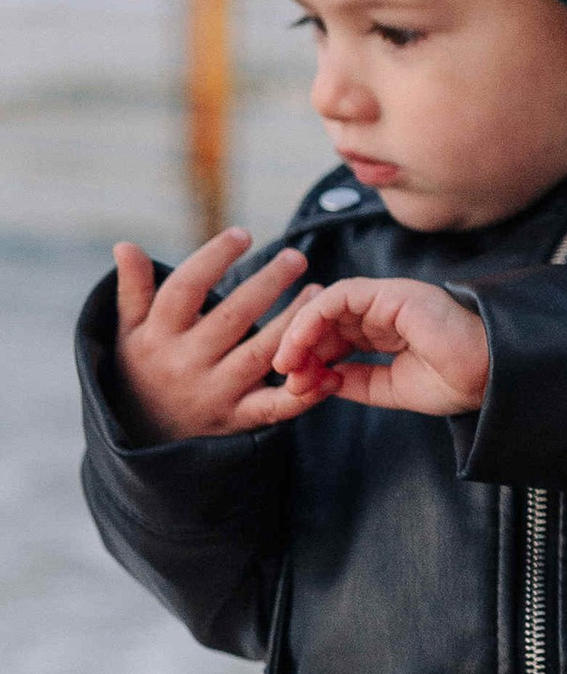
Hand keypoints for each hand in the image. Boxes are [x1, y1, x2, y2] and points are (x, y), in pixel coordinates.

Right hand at [111, 230, 318, 440]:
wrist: (141, 440)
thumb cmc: (141, 370)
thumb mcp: (128, 331)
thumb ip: (133, 288)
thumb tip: (125, 244)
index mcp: (158, 336)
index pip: (186, 288)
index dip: (214, 257)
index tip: (243, 233)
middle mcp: (186, 364)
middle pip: (232, 317)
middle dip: (268, 284)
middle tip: (297, 257)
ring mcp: (214, 393)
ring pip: (261, 354)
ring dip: (293, 322)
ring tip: (317, 292)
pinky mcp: (238, 420)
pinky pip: (276, 407)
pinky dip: (306, 394)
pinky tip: (334, 371)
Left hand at [269, 278, 491, 418]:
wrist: (488, 375)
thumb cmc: (454, 382)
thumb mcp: (390, 389)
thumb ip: (357, 381)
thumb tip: (321, 378)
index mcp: (389, 333)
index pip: (338, 339)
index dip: (313, 360)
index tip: (297, 386)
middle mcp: (385, 312)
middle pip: (327, 323)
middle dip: (300, 349)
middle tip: (285, 377)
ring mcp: (388, 299)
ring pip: (327, 306)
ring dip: (300, 333)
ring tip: (287, 363)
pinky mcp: (390, 293)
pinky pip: (340, 297)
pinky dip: (314, 317)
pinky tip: (301, 343)